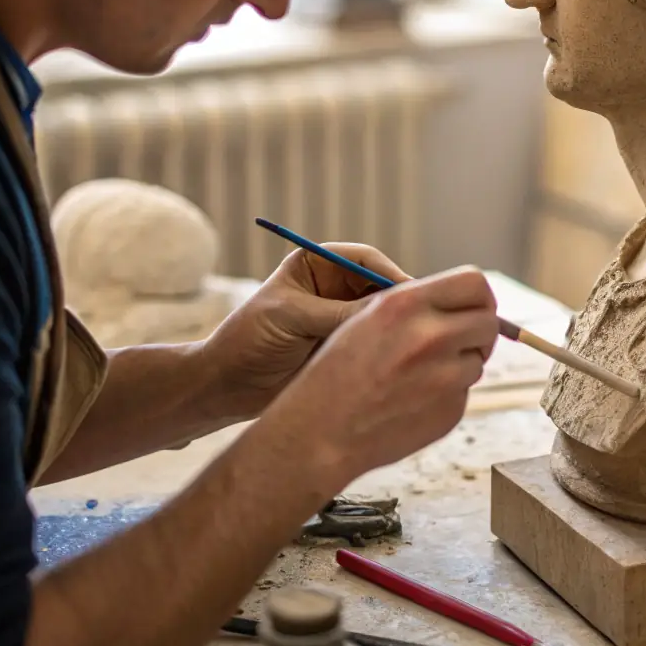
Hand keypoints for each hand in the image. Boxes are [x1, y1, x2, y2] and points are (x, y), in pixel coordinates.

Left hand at [201, 242, 410, 422]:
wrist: (226, 386)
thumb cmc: (247, 340)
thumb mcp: (292, 318)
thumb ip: (338, 313)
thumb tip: (388, 311)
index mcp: (316, 264)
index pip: (365, 260)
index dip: (390, 274)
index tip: (410, 295)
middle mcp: (333, 287)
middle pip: (381, 287)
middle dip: (398, 303)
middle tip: (419, 323)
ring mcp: (341, 318)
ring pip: (382, 317)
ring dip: (395, 328)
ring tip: (411, 344)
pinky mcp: (344, 347)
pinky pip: (374, 343)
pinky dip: (386, 350)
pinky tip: (397, 361)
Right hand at [256, 267, 499, 485]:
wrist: (320, 433)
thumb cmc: (337, 373)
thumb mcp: (368, 318)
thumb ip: (416, 304)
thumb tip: (463, 300)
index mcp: (406, 305)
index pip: (474, 283)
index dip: (478, 295)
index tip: (472, 306)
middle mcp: (431, 337)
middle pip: (488, 321)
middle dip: (478, 329)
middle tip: (459, 340)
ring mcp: (445, 378)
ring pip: (477, 360)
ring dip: (460, 364)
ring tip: (418, 375)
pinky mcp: (451, 411)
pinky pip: (463, 392)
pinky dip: (446, 394)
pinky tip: (412, 400)